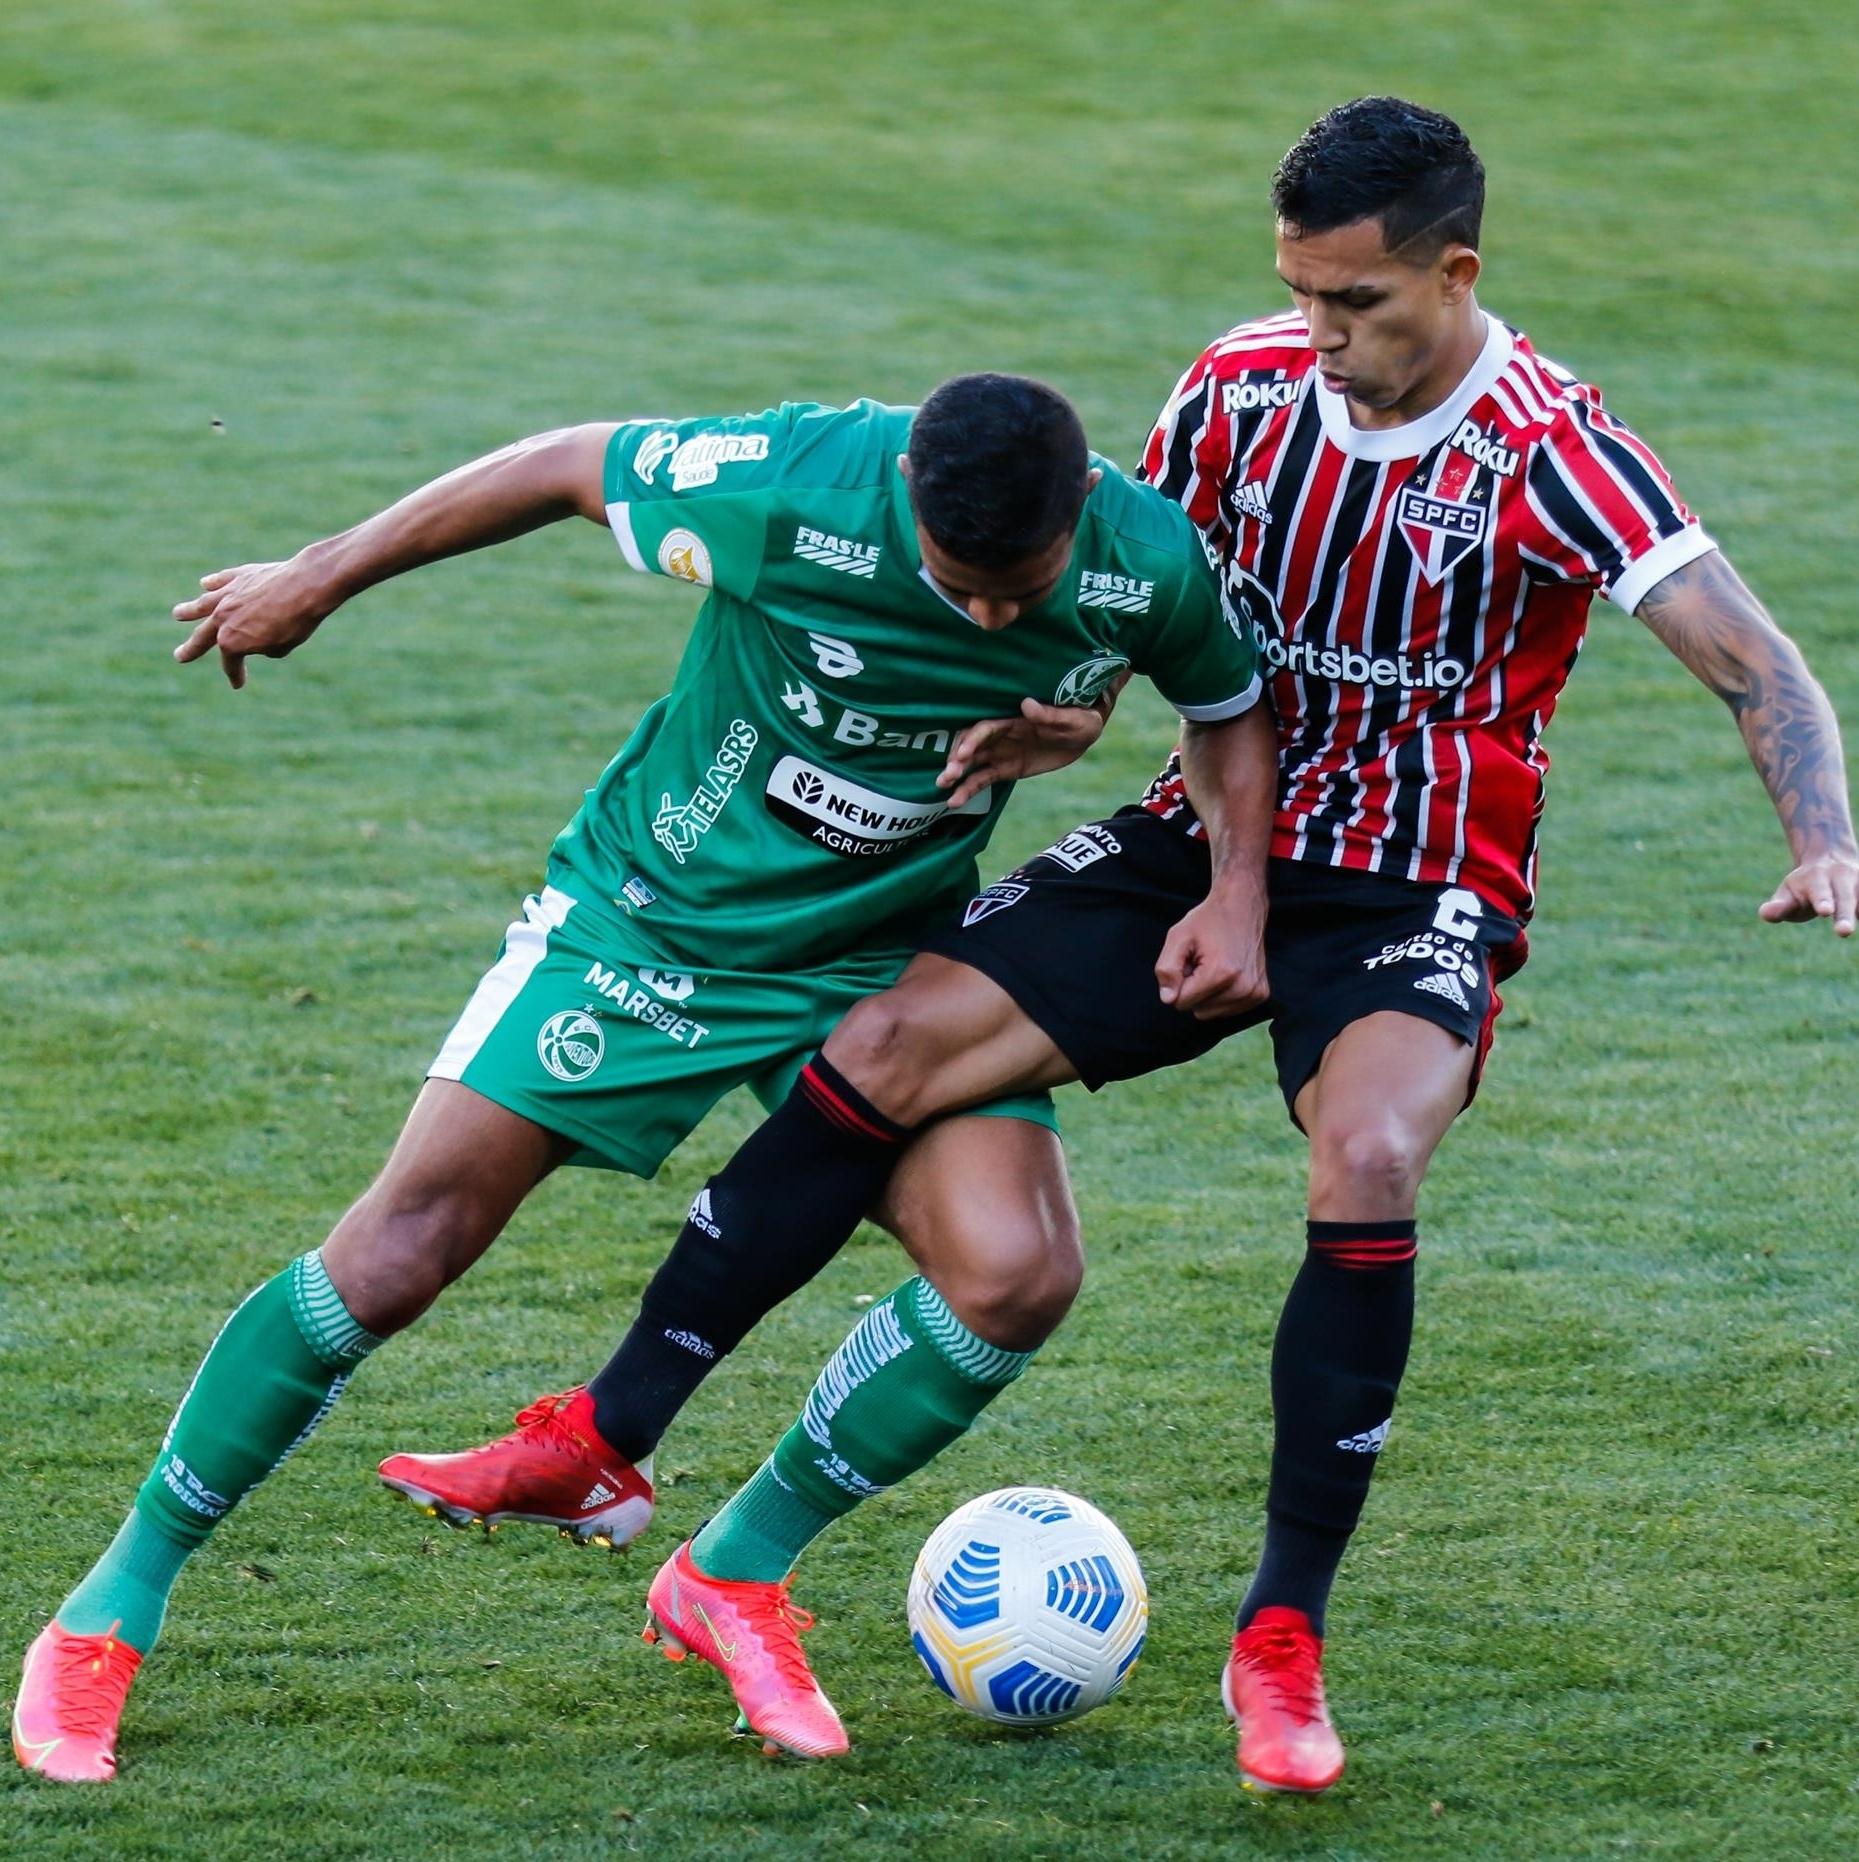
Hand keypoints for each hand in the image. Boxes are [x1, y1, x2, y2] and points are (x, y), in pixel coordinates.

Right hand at [171, 556, 340, 689]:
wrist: (305, 586)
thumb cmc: (296, 622)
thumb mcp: (282, 647)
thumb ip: (264, 646)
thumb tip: (257, 637)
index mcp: (231, 642)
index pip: (230, 662)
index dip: (235, 674)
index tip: (238, 684)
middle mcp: (222, 618)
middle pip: (203, 637)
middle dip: (192, 649)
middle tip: (180, 657)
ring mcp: (228, 595)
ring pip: (203, 604)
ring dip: (190, 611)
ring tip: (178, 614)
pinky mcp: (240, 576)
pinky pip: (221, 581)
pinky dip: (213, 583)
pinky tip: (206, 584)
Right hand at [936, 683, 1124, 808]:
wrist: (1085, 733)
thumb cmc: (1081, 717)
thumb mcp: (1073, 718)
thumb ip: (1050, 715)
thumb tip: (1026, 705)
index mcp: (1014, 718)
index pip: (986, 728)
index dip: (973, 739)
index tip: (964, 754)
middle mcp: (1001, 735)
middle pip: (973, 745)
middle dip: (958, 759)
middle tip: (948, 776)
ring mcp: (1001, 752)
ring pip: (973, 764)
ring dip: (956, 775)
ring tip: (943, 789)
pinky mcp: (1006, 769)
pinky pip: (983, 779)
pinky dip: (968, 789)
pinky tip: (954, 801)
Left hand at [1155, 891, 1268, 1019]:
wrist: (1242, 906)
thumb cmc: (1207, 920)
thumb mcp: (1178, 936)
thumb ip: (1167, 969)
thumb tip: (1168, 999)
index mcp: (1220, 974)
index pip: (1181, 1002)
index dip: (1178, 981)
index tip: (1189, 961)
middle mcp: (1242, 988)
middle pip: (1197, 1010)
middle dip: (1193, 989)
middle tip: (1202, 962)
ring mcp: (1254, 993)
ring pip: (1211, 1013)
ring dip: (1207, 993)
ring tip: (1214, 966)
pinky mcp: (1261, 995)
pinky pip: (1227, 1010)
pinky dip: (1222, 995)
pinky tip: (1226, 972)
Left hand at [1759, 850, 1858, 936]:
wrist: (1830, 861)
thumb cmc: (1804, 889)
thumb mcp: (1788, 895)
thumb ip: (1779, 907)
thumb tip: (1766, 914)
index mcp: (1816, 879)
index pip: (1819, 891)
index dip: (1822, 900)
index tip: (1824, 911)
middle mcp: (1842, 877)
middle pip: (1845, 897)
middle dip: (1845, 913)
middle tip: (1843, 932)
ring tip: (1858, 923)